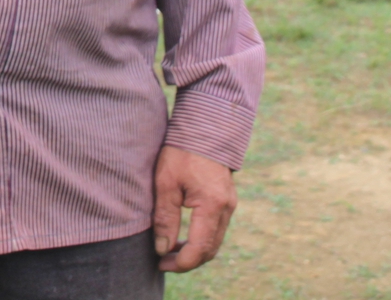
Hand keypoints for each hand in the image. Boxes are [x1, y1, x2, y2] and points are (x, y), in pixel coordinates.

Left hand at [153, 147, 235, 272]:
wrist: (204, 127)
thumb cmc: (181, 151)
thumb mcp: (166, 183)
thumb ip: (165, 218)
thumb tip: (162, 248)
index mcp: (212, 205)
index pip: (199, 248)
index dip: (180, 262)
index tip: (161, 263)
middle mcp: (226, 208)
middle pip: (210, 249)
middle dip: (187, 261)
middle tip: (163, 261)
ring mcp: (229, 204)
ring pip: (214, 241)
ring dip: (194, 251)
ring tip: (169, 251)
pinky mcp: (226, 200)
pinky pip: (216, 229)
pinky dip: (201, 239)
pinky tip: (183, 236)